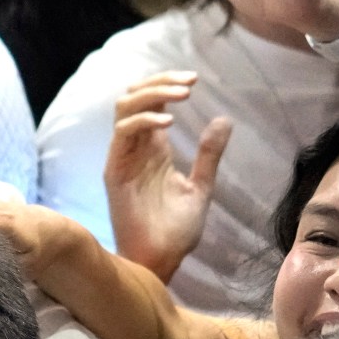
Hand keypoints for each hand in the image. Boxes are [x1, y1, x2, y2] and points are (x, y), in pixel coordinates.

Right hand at [105, 72, 230, 282]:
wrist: (162, 259)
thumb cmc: (176, 230)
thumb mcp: (201, 185)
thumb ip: (208, 154)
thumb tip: (223, 119)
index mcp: (151, 150)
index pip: (148, 103)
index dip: (166, 85)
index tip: (195, 80)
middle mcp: (133, 150)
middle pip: (132, 98)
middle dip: (159, 81)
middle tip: (191, 81)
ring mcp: (122, 159)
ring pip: (124, 109)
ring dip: (152, 94)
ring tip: (183, 95)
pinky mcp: (115, 171)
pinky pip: (122, 134)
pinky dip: (143, 120)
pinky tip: (169, 122)